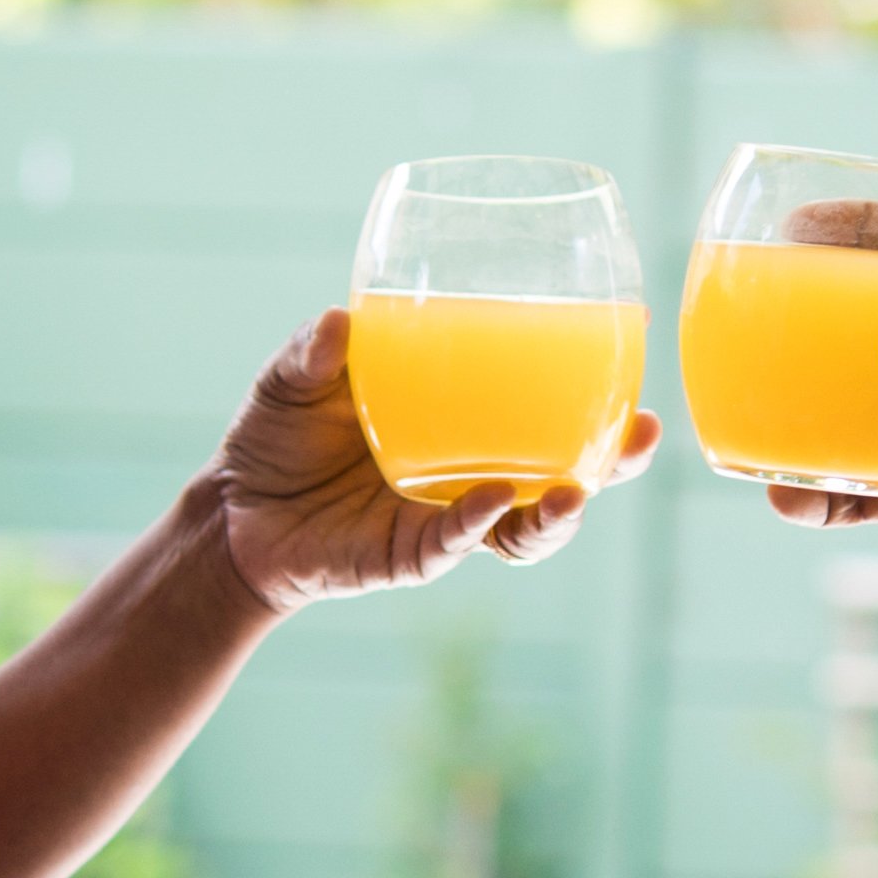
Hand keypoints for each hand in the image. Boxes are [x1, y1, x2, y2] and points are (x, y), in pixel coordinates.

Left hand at [210, 305, 652, 605]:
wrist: (232, 516)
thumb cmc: (277, 437)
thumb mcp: (293, 379)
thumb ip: (313, 351)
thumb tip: (339, 322)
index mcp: (460, 419)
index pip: (541, 399)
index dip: (592, 376)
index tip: (637, 329)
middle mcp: (469, 471)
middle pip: (564, 468)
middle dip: (614, 458)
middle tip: (644, 430)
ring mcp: (445, 516)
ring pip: (527, 524)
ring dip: (561, 512)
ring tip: (579, 492)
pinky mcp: (410, 555)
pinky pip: (455, 543)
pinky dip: (476, 524)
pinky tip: (493, 503)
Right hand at [761, 232, 877, 576]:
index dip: (858, 228)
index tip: (798, 226)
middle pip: (868, 316)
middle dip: (806, 314)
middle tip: (748, 308)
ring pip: (854, 402)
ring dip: (799, 411)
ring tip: (745, 417)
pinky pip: (867, 485)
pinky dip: (830, 495)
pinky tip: (794, 499)